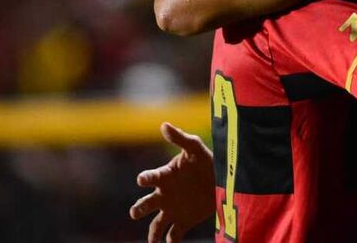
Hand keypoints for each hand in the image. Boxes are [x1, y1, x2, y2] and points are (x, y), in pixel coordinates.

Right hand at [129, 122, 215, 242]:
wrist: (222, 179)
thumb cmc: (205, 160)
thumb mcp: (195, 148)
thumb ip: (180, 138)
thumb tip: (164, 125)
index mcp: (165, 176)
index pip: (151, 178)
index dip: (145, 178)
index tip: (142, 179)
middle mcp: (164, 195)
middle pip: (146, 205)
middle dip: (139, 209)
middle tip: (135, 212)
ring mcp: (173, 209)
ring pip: (156, 223)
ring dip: (152, 232)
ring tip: (152, 240)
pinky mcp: (184, 221)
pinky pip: (174, 234)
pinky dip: (171, 240)